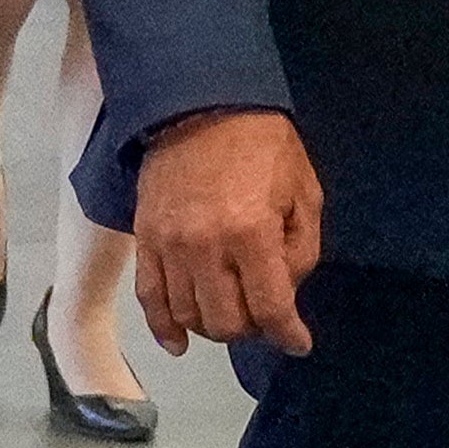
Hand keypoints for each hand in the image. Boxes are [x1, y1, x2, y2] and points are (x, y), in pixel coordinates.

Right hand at [131, 107, 320, 354]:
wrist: (201, 104)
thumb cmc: (263, 146)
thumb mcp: (303, 192)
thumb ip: (301, 249)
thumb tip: (286, 293)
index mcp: (251, 233)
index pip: (269, 308)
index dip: (288, 334)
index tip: (298, 343)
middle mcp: (206, 247)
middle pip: (227, 322)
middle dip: (253, 328)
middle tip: (264, 314)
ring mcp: (169, 245)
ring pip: (189, 315)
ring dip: (214, 326)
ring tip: (231, 313)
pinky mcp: (145, 239)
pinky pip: (149, 297)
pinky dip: (163, 327)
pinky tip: (179, 343)